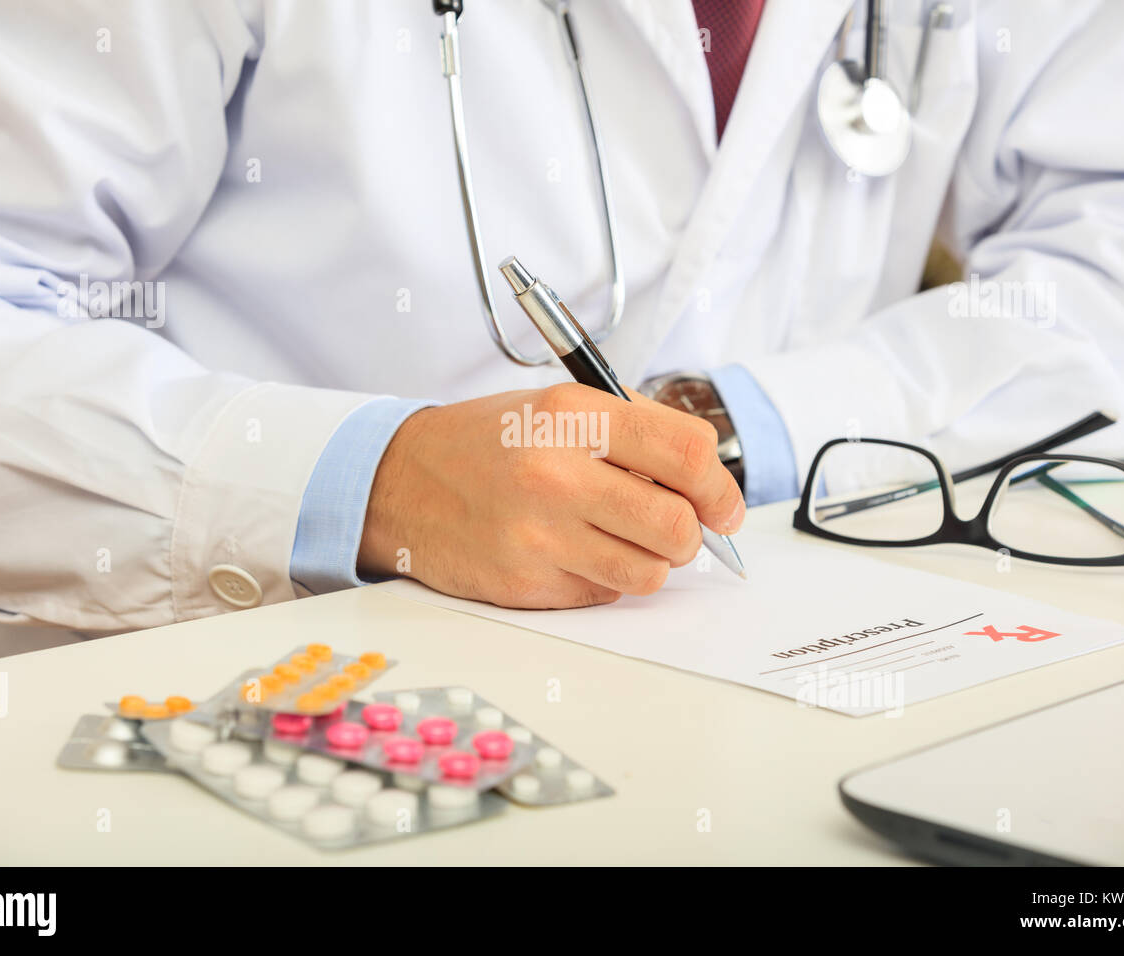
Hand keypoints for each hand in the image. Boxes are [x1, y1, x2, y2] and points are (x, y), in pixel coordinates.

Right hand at [357, 383, 744, 607]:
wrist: (399, 482)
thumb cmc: (487, 443)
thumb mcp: (557, 406)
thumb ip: (634, 430)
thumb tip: (708, 481)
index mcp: (572, 414)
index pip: (687, 453)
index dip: (720, 487)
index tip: (723, 505)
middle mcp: (556, 472)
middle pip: (677, 524)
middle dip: (691, 534)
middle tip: (677, 529)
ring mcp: (539, 534)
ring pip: (649, 572)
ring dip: (649, 562)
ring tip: (618, 538)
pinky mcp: (526, 582)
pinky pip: (603, 593)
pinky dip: (603, 579)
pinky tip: (572, 552)